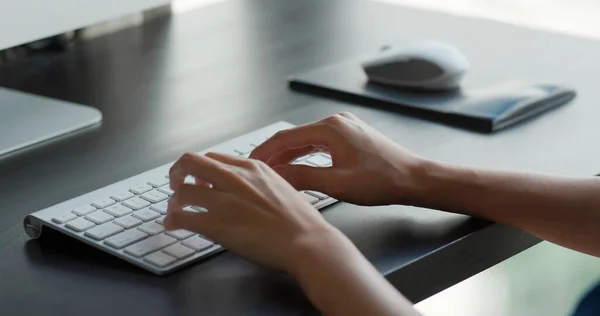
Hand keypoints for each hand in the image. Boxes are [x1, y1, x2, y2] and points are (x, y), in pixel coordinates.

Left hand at [163, 151, 344, 272]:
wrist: (306, 241)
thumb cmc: (300, 220)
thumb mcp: (280, 186)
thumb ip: (258, 182)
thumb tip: (242, 189)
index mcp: (252, 167)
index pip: (213, 157)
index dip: (201, 169)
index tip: (199, 179)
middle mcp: (235, 178)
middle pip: (191, 162)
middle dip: (178, 172)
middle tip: (175, 184)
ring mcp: (224, 200)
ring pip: (182, 191)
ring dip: (174, 201)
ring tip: (174, 210)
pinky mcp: (217, 224)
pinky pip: (182, 217)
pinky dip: (172, 220)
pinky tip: (173, 225)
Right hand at [249, 112, 424, 205]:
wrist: (413, 178)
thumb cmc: (382, 181)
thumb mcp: (338, 184)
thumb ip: (303, 178)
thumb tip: (276, 176)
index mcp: (331, 128)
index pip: (285, 137)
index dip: (264, 151)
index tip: (249, 163)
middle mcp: (336, 121)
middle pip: (294, 136)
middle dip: (274, 153)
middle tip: (256, 168)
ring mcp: (344, 126)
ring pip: (305, 139)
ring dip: (288, 154)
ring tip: (271, 169)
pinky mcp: (349, 135)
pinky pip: (318, 142)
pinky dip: (304, 153)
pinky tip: (296, 164)